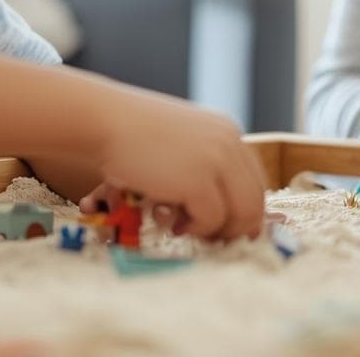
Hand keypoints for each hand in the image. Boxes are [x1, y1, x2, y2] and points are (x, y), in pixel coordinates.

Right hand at [90, 90, 265, 241]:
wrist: (104, 121)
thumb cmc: (131, 133)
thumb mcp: (180, 143)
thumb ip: (203, 167)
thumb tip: (222, 212)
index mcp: (227, 132)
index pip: (255, 180)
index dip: (244, 210)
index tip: (226, 229)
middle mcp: (230, 144)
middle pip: (255, 201)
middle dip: (234, 228)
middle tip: (207, 238)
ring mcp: (217, 162)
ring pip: (240, 215)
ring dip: (212, 230)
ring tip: (181, 225)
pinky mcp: (199, 182)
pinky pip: (211, 220)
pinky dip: (193, 228)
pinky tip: (166, 217)